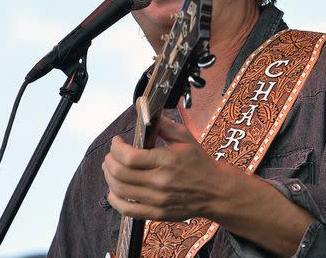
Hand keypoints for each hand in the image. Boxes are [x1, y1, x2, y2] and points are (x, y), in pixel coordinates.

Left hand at [102, 117, 226, 220]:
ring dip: (109, 177)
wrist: (216, 191)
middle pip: (120, 173)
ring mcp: (158, 200)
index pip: (129, 157)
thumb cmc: (200, 163)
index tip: (117, 142)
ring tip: (110, 169)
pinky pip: (127, 210)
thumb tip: (146, 111)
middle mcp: (160, 182)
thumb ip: (164, 125)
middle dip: (109, 161)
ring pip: (120, 190)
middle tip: (111, 155)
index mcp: (166, 160)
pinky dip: (115, 200)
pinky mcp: (157, 213)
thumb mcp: (186, 138)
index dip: (116, 148)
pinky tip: (114, 191)